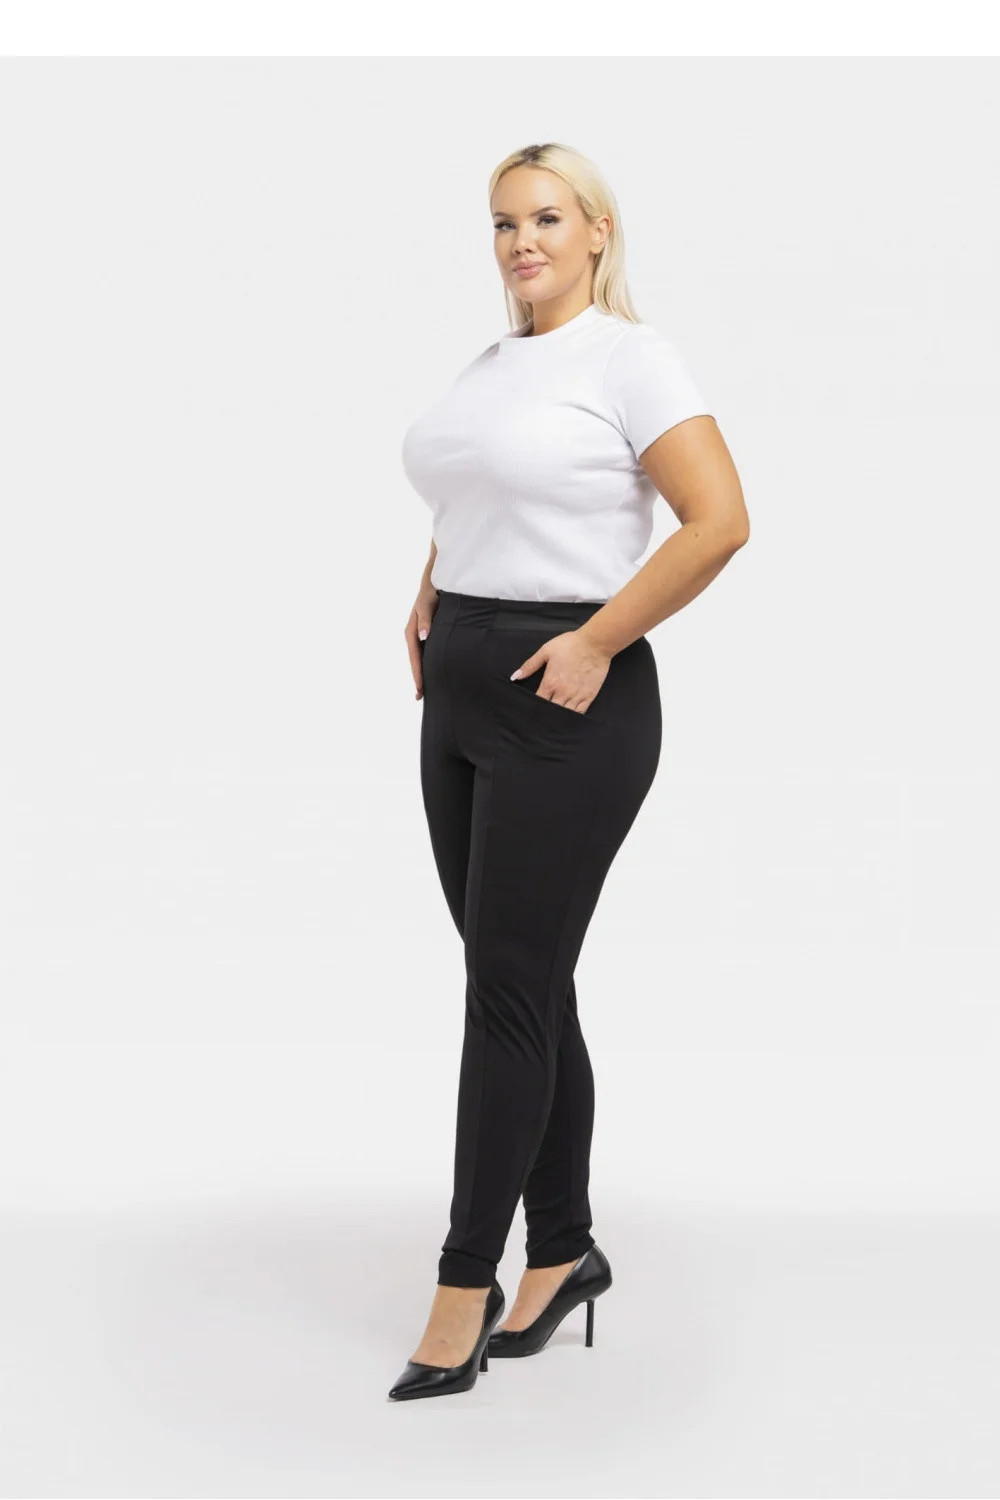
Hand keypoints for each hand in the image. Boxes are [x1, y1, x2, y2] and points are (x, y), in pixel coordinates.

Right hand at [405, 585, 437, 699]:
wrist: (436, 581)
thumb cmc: (431, 592)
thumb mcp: (427, 604)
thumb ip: (425, 620)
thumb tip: (423, 637)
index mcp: (411, 632)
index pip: (414, 658)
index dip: (417, 674)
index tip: (420, 689)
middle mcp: (415, 635)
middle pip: (416, 662)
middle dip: (419, 679)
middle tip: (421, 697)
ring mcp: (421, 636)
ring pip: (422, 658)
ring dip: (424, 673)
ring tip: (428, 690)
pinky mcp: (429, 634)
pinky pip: (428, 652)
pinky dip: (430, 663)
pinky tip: (437, 672)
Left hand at [509, 629, 611, 713]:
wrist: (595, 643)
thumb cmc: (571, 645)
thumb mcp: (546, 651)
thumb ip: (530, 665)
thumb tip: (515, 676)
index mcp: (550, 682)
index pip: (538, 702)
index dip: (533, 707)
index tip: (530, 710)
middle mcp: (563, 692)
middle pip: (551, 711)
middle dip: (545, 715)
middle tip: (541, 718)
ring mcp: (577, 695)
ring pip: (564, 715)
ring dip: (558, 718)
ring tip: (553, 721)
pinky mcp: (589, 696)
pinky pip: (579, 713)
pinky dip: (572, 717)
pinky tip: (568, 717)